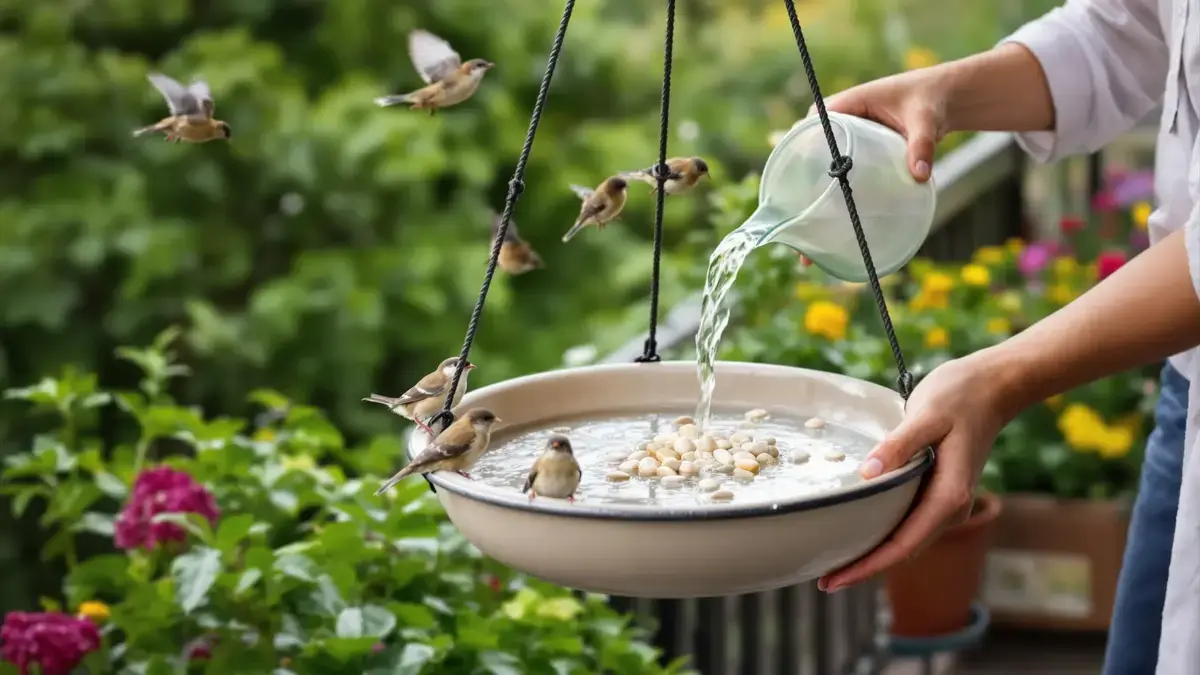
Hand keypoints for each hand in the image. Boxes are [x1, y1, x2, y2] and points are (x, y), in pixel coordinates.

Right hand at [797, 69, 951, 266]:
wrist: (945, 100)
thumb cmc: (931, 101)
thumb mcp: (924, 121)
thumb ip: (922, 146)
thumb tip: (919, 176)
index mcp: (848, 105)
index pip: (811, 125)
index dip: (798, 149)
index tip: (792, 177)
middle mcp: (842, 122)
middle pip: (809, 151)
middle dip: (798, 184)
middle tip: (795, 218)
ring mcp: (849, 140)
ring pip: (821, 167)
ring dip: (812, 197)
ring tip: (806, 236)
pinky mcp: (859, 154)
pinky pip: (839, 173)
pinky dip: (833, 198)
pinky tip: (830, 228)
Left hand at [817, 351, 1007, 591]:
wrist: (993, 385)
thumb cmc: (961, 396)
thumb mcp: (927, 414)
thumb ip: (900, 444)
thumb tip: (868, 473)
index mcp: (950, 495)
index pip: (904, 545)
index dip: (868, 566)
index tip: (835, 579)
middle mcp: (951, 507)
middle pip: (903, 550)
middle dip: (865, 567)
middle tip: (823, 580)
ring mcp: (946, 500)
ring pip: (906, 539)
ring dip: (873, 553)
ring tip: (834, 561)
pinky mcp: (939, 490)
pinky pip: (909, 521)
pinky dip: (884, 532)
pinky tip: (859, 530)